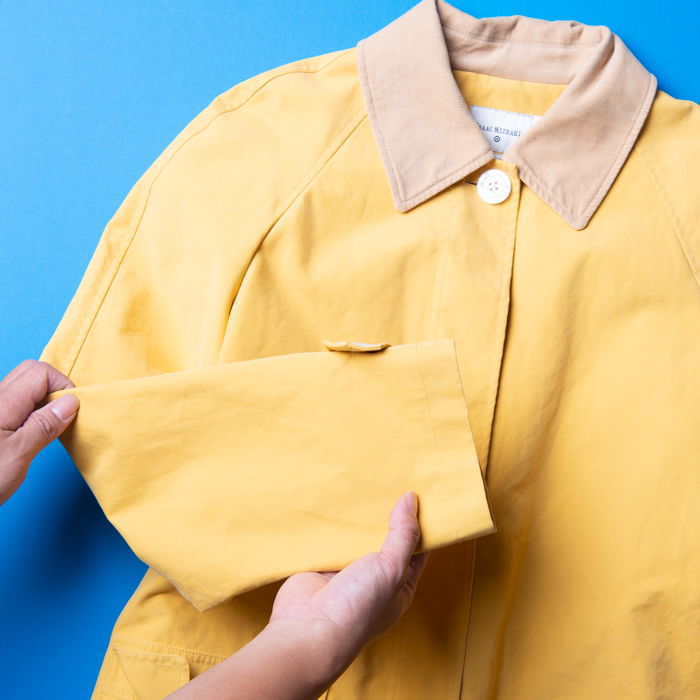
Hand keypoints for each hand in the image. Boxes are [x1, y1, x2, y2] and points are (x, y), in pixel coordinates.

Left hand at [0, 359, 79, 504]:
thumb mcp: (19, 454)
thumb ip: (45, 425)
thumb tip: (71, 402)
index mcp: (2, 402)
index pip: (41, 372)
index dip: (63, 387)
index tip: (72, 412)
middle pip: (30, 372)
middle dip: (53, 388)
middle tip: (61, 417)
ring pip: (21, 386)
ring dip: (41, 400)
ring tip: (46, 428)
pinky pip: (13, 402)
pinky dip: (29, 410)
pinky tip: (29, 433)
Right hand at [267, 490, 429, 676]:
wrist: (307, 629)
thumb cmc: (357, 608)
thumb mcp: (392, 569)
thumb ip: (403, 535)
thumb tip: (411, 500)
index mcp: (400, 585)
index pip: (415, 549)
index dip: (418, 523)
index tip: (419, 494)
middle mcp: (375, 579)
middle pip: (385, 539)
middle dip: (386, 515)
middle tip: (391, 481)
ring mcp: (347, 571)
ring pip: (357, 536)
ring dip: (359, 517)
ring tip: (366, 484)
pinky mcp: (323, 564)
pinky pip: (332, 537)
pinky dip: (334, 522)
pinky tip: (337, 500)